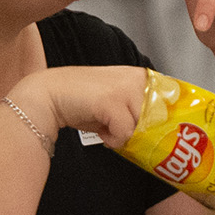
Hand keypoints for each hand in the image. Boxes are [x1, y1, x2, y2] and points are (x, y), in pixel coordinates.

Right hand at [16, 64, 148, 143]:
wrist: (47, 96)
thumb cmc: (79, 101)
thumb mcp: (116, 101)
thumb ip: (137, 110)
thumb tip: (155, 132)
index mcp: (138, 75)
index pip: (167, 100)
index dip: (160, 119)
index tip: (149, 129)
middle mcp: (135, 78)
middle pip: (156, 119)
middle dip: (138, 131)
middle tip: (118, 129)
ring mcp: (124, 88)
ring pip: (141, 128)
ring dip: (123, 135)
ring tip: (106, 127)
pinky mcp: (112, 102)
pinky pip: (125, 134)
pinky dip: (112, 139)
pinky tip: (100, 132)